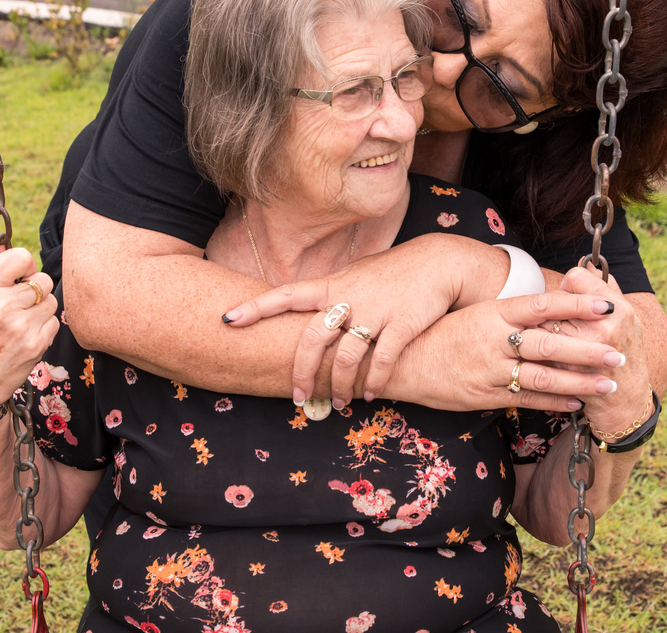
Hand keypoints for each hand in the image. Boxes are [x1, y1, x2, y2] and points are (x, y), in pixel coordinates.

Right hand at [0, 247, 59, 406]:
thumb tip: (2, 242)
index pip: (20, 256)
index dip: (24, 265)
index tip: (20, 277)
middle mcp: (0, 305)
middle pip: (42, 280)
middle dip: (35, 291)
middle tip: (19, 305)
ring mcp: (20, 325)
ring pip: (50, 301)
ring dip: (40, 310)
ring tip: (20, 324)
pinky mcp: (36, 343)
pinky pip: (54, 322)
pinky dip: (44, 328)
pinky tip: (26, 338)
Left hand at [221, 235, 487, 407]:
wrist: (438, 263)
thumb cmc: (393, 273)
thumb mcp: (356, 276)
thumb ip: (332, 294)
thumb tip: (305, 310)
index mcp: (333, 284)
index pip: (286, 294)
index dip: (255, 307)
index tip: (227, 319)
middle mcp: (348, 297)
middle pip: (312, 339)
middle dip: (301, 373)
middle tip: (298, 398)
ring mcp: (375, 311)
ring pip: (345, 357)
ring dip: (339, 386)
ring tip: (339, 403)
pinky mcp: (401, 325)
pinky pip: (381, 362)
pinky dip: (372, 383)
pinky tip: (368, 395)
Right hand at [382, 291, 626, 412]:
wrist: (403, 362)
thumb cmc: (443, 334)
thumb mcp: (477, 314)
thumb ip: (513, 314)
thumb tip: (554, 308)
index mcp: (494, 313)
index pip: (543, 304)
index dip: (577, 303)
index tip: (607, 303)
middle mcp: (494, 339)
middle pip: (549, 343)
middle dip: (588, 349)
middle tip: (619, 352)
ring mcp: (489, 369)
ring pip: (542, 376)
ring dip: (578, 381)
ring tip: (608, 384)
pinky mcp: (484, 395)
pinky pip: (525, 399)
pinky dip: (553, 402)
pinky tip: (576, 403)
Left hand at [550, 266, 651, 433]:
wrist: (626, 403)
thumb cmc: (624, 356)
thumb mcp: (627, 320)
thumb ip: (607, 291)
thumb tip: (585, 267)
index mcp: (618, 309)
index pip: (576, 277)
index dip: (567, 289)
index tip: (569, 302)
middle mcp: (605, 327)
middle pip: (556, 300)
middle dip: (551, 311)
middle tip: (556, 322)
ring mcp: (588, 351)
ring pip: (544, 324)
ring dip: (539, 330)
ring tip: (548, 339)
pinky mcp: (571, 371)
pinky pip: (541, 350)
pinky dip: (537, 351)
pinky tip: (547, 358)